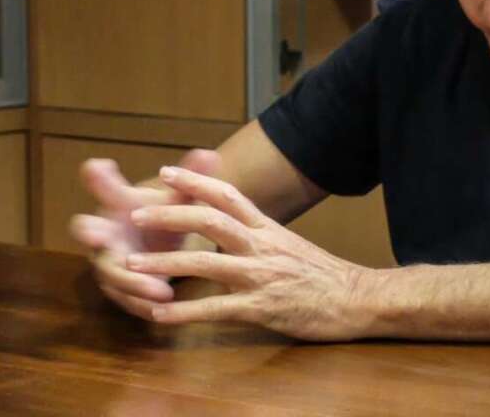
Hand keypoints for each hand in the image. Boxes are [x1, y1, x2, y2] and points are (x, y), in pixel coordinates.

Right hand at [69, 149, 220, 316]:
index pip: (105, 189)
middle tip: (100, 236)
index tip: (98, 165)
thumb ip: (189, 182)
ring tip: (161, 290)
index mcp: (118, 207)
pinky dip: (143, 304)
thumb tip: (209, 152)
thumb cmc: (161, 219)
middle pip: (89, 233)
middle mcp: (106, 235)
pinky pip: (126, 300)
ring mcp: (108, 264)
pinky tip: (164, 309)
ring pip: (112, 275)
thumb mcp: (176, 202)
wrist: (158, 249)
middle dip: (92, 235)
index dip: (99, 179)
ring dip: (133, 282)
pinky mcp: (118, 290)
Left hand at [123, 165, 374, 340]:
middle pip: (210, 220)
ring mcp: (260, 276)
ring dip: (164, 263)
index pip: (227, 195)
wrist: (358, 298)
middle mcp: (262, 245)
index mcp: (268, 228)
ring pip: (205, 261)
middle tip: (136, 213)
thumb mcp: (292, 246)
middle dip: (169, 215)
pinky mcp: (261, 307)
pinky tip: (159, 317)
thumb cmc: (326, 275)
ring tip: (131, 266)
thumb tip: (234, 230)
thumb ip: (262, 237)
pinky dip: (183, 313)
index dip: (195, 182)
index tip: (166, 172)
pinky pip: (215, 308)